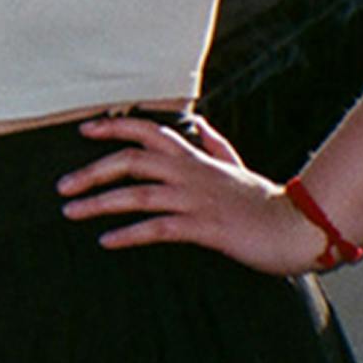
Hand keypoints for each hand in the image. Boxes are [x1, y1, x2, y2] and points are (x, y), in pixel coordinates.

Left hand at [58, 116, 327, 274]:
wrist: (300, 228)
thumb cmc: (264, 201)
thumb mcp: (236, 166)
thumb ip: (214, 144)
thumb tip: (200, 122)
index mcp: (196, 159)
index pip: (149, 131)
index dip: (115, 127)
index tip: (84, 129)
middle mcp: (192, 174)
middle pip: (132, 160)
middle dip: (92, 170)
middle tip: (62, 186)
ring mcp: (197, 200)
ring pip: (139, 194)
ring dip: (100, 203)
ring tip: (71, 212)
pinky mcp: (206, 227)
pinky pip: (159, 228)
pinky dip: (129, 234)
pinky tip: (106, 240)